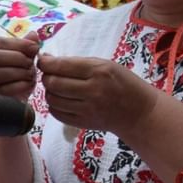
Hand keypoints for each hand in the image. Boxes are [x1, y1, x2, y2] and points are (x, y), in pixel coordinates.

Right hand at [0, 37, 40, 100]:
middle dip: (15, 58)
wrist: (14, 102)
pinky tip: (27, 85)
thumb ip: (26, 48)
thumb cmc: (16, 77)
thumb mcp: (22, 61)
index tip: (35, 47)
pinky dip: (17, 86)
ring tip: (31, 75)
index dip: (17, 43)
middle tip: (31, 63)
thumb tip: (33, 35)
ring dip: (16, 72)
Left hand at [37, 55, 163, 138]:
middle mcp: (92, 91)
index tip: (43, 60)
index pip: (61, 66)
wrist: (139, 112)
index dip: (46, 63)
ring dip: (49, 91)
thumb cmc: (122, 83)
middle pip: (53, 83)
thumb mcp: (106, 65)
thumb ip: (77, 63)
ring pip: (52, 99)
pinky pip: (57, 113)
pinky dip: (54, 105)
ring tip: (57, 87)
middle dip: (46, 76)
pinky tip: (62, 99)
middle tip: (50, 74)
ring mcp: (87, 109)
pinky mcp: (83, 123)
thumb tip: (47, 59)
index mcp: (99, 72)